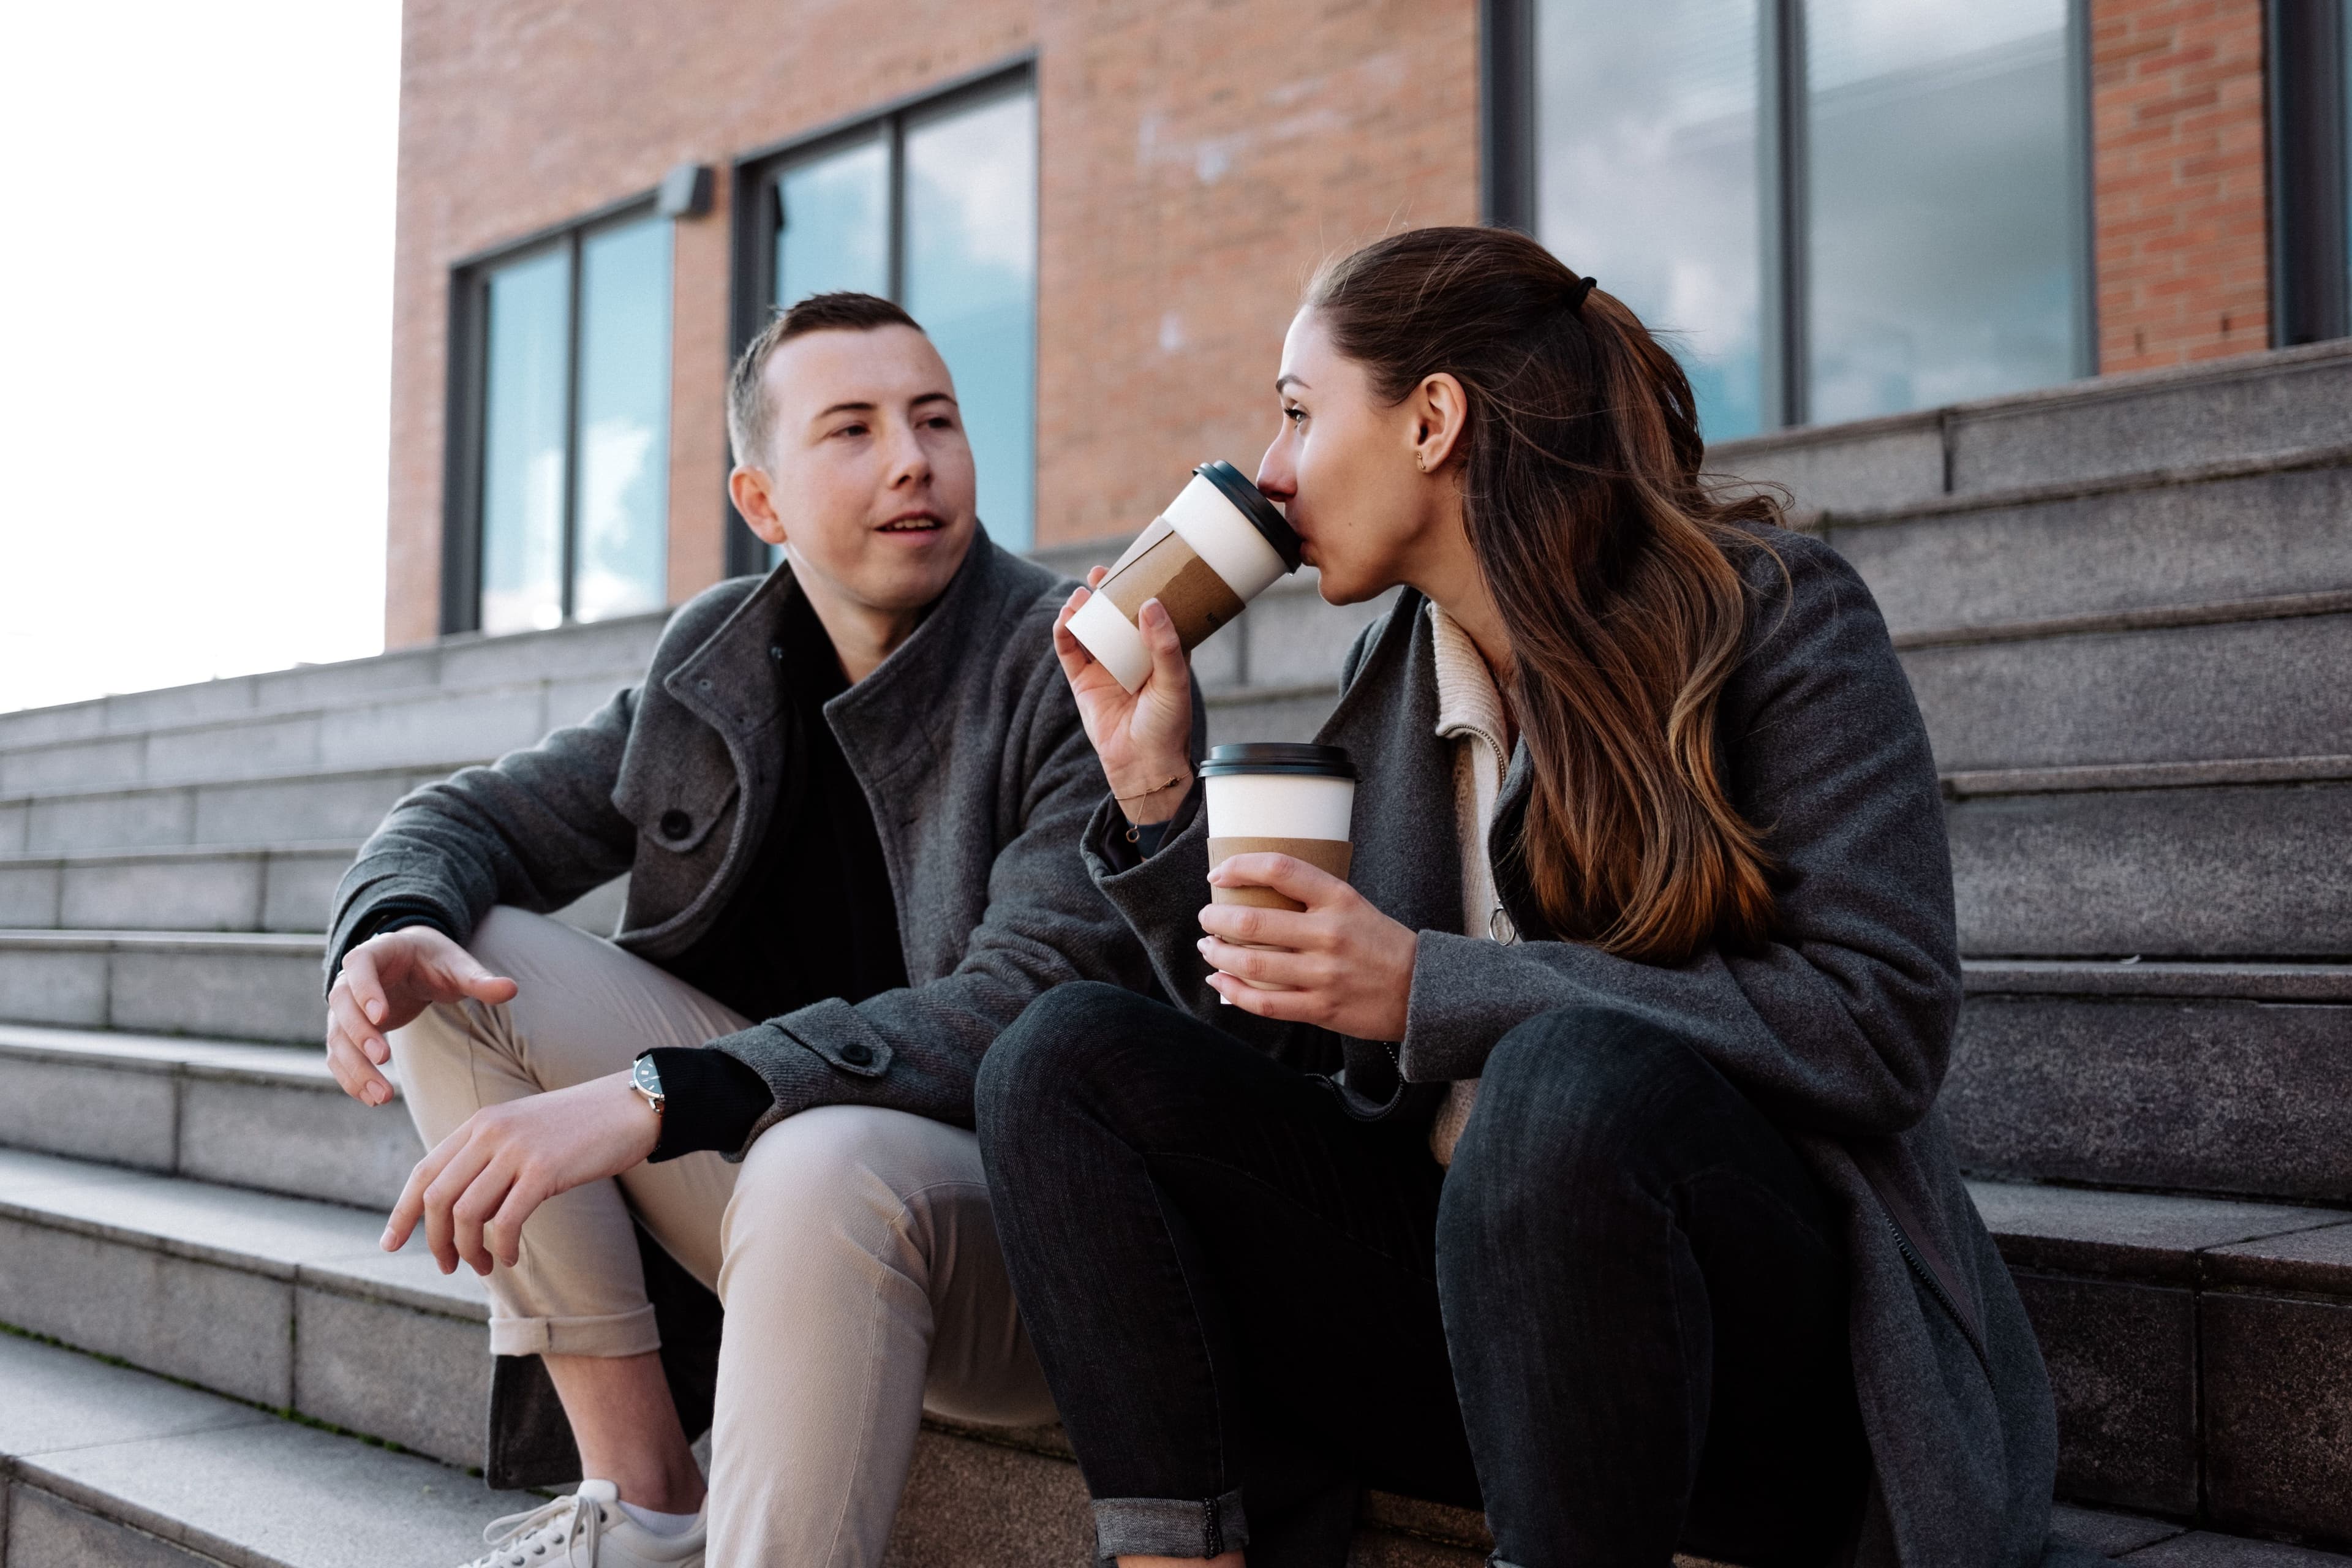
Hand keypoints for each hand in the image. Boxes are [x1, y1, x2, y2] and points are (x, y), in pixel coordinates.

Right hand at [327, 926, 517, 1106]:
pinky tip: (371, 1099)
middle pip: (341, 1005)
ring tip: (381, 1096)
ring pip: (338, 1038)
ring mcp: (345, 1008)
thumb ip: (479, 979)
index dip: (367, 991)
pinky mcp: (347, 1032)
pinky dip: (352, 1078)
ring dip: (355, 1067)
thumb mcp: (457, 965)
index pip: (360, 967)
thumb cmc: (434, 961)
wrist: (413, 963)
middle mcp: (349, 980)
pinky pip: (340, 1057)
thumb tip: (511, 989)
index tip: (382, 1016)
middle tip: (382, 1058)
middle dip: (359, 1034)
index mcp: (375, 954)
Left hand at [380, 1070, 659, 1273]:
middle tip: (448, 1265)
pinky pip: (505, 1221)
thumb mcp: (525, 1130)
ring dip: (468, 1250)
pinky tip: (509, 1257)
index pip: (424, 1171)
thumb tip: (459, 1201)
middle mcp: (490, 1131)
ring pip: (465, 1213)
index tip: (390, 1243)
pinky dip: (500, 1247)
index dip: (403, 1212)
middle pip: (437, 1198)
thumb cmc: (582, 1125)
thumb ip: (490, 1154)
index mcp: (481, 1122)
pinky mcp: (545, 1170)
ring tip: (484, 1264)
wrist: (633, 1105)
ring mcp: (517, 1149)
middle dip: (434, 1240)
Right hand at [1053, 567, 1194, 823]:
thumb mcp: (1174, 682)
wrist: (1145, 766)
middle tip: (1099, 574)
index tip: (1134, 567)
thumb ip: (1164, 644)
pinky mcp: (1083, 682)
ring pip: (1090, 629)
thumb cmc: (1168, 726)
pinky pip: (1070, 652)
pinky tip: (1066, 619)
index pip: (1148, 611)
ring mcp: (1105, 667)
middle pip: (1114, 615)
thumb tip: (1150, 604)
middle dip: (1106, 593)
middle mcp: (1131, 655)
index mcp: (1159, 650)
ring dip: (1082, 610)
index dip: (1139, 588)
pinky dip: (1065, 633)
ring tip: (1080, 596)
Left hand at [1196, 853, 1418, 1040]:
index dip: (1240, 867)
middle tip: (1206, 917)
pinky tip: (1220, 983)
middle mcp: (1329, 934)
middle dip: (1216, 919)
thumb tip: (1254, 897)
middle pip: (1253, 922)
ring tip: (1208, 948)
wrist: (1422, 990)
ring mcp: (1324, 974)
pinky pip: (1265, 1003)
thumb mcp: (1354, 906)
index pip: (1280, 869)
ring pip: (1252, 965)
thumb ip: (1311, 901)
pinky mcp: (1321, 1008)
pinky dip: (1234, 993)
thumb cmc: (1381, 944)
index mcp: (1339, 899)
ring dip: (1218, 955)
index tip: (1219, 873)